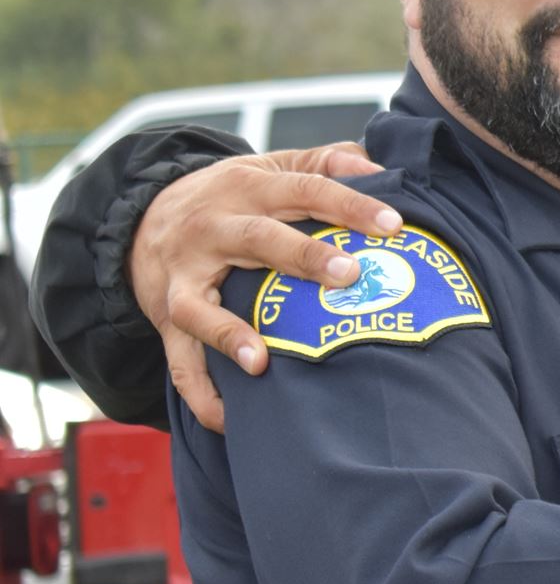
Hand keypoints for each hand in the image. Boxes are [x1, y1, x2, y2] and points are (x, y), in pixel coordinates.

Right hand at [132, 145, 399, 432]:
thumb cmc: (232, 198)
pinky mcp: (166, 318)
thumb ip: (325, 162)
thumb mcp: (270, 167)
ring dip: (227, 334)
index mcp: (248, 189)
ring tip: (260, 361)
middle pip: (258, 240)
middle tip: (349, 275)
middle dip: (302, 257)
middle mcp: (212, 229)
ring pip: (199, 307)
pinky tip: (229, 421)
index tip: (394, 223)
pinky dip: (201, 394)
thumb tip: (378, 165)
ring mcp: (184, 276)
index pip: (305, 189)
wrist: (140, 218)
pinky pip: (179, 362)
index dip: (349, 204)